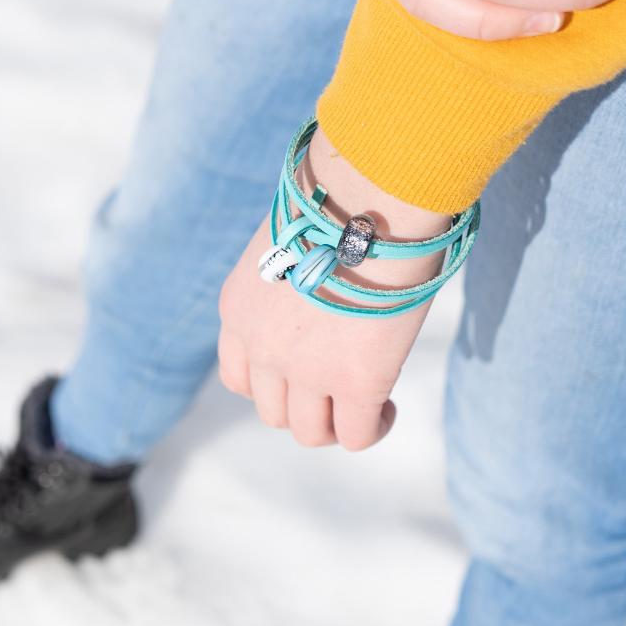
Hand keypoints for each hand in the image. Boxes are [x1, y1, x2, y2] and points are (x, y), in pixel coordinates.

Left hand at [216, 128, 449, 451]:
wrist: (372, 189)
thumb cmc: (342, 197)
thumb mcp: (290, 243)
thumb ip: (291, 280)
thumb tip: (323, 292)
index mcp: (239, 310)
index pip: (238, 377)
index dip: (272, 382)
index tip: (302, 368)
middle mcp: (261, 347)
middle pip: (272, 412)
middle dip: (305, 404)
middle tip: (339, 384)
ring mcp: (305, 370)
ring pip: (309, 433)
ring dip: (335, 424)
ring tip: (367, 404)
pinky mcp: (355, 381)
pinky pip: (356, 436)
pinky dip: (373, 428)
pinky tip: (388, 408)